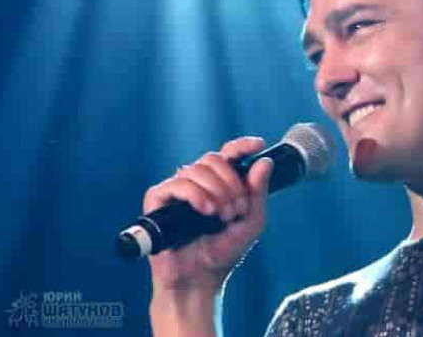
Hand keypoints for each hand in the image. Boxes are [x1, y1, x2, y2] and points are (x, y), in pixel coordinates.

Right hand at [143, 137, 272, 294]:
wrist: (201, 278)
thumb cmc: (224, 251)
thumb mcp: (252, 221)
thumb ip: (258, 192)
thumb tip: (264, 162)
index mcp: (219, 184)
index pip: (227, 154)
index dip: (241, 146)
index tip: (259, 145)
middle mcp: (197, 183)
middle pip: (213, 159)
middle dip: (230, 183)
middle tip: (237, 209)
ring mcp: (177, 190)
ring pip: (196, 169)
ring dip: (216, 191)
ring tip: (222, 216)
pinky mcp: (158, 201)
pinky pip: (177, 183)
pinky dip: (195, 194)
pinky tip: (206, 211)